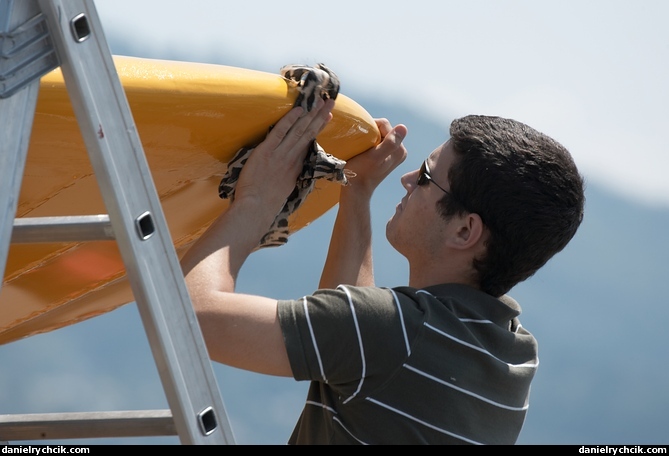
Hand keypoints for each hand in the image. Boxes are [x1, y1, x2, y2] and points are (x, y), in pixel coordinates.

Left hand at [232, 98, 334, 214]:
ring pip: (298, 130)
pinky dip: (289, 120)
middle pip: (308, 133)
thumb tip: (289, 168)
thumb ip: (288, 176)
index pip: (309, 142)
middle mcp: (291, 158)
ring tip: (320, 100)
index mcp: (296, 167)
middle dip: (320, 116)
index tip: (327, 116)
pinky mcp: (266, 152)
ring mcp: (280, 155)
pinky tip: (298, 110)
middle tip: (330, 101)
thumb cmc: (266, 204)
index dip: (318, 127)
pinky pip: (279, 132)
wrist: (256, 209)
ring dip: (310, 114)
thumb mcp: (283, 189)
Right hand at [343, 118, 407, 195]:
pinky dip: (369, 142)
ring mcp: (392, 154)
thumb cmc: (361, 172)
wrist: (356, 189)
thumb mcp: (375, 157)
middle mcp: (399, 151)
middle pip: (383, 129)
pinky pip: (378, 141)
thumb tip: (403, 127)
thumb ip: (390, 143)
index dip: (371, 127)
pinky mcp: (385, 157)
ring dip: (369, 137)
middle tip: (361, 143)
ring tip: (361, 147)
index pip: (384, 125)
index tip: (361, 139)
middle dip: (371, 132)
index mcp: (400, 150)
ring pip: (379, 134)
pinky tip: (364, 150)